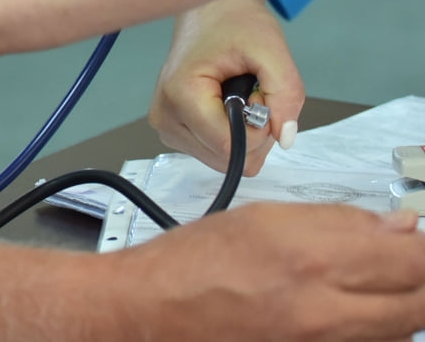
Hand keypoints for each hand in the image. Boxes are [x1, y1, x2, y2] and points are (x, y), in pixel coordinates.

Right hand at [119, 203, 424, 340]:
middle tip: (402, 265)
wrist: (150, 313)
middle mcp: (325, 313)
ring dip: (400, 308)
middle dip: (418, 281)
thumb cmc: (191, 265)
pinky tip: (348, 314)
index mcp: (312, 260)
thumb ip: (336, 221)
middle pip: (418, 305)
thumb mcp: (261, 218)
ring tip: (372, 287)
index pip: (413, 261)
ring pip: (402, 333)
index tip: (412, 239)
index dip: (420, 248)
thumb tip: (398, 227)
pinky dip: (373, 331)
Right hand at [150, 0, 304, 175]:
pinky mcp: (171, 129)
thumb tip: (285, 138)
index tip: (260, 92)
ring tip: (239, 94)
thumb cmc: (235, 22)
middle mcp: (164, 117)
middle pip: (227, 158)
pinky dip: (232, 134)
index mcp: (179, 96)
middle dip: (253, 131)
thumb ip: (286, 94)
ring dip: (244, 133)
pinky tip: (227, 103)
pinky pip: (214, 151)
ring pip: (223, 159)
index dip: (260, 129)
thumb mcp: (272, 51)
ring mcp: (164, 126)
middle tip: (252, 91)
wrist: (210, 10)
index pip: (230, 147)